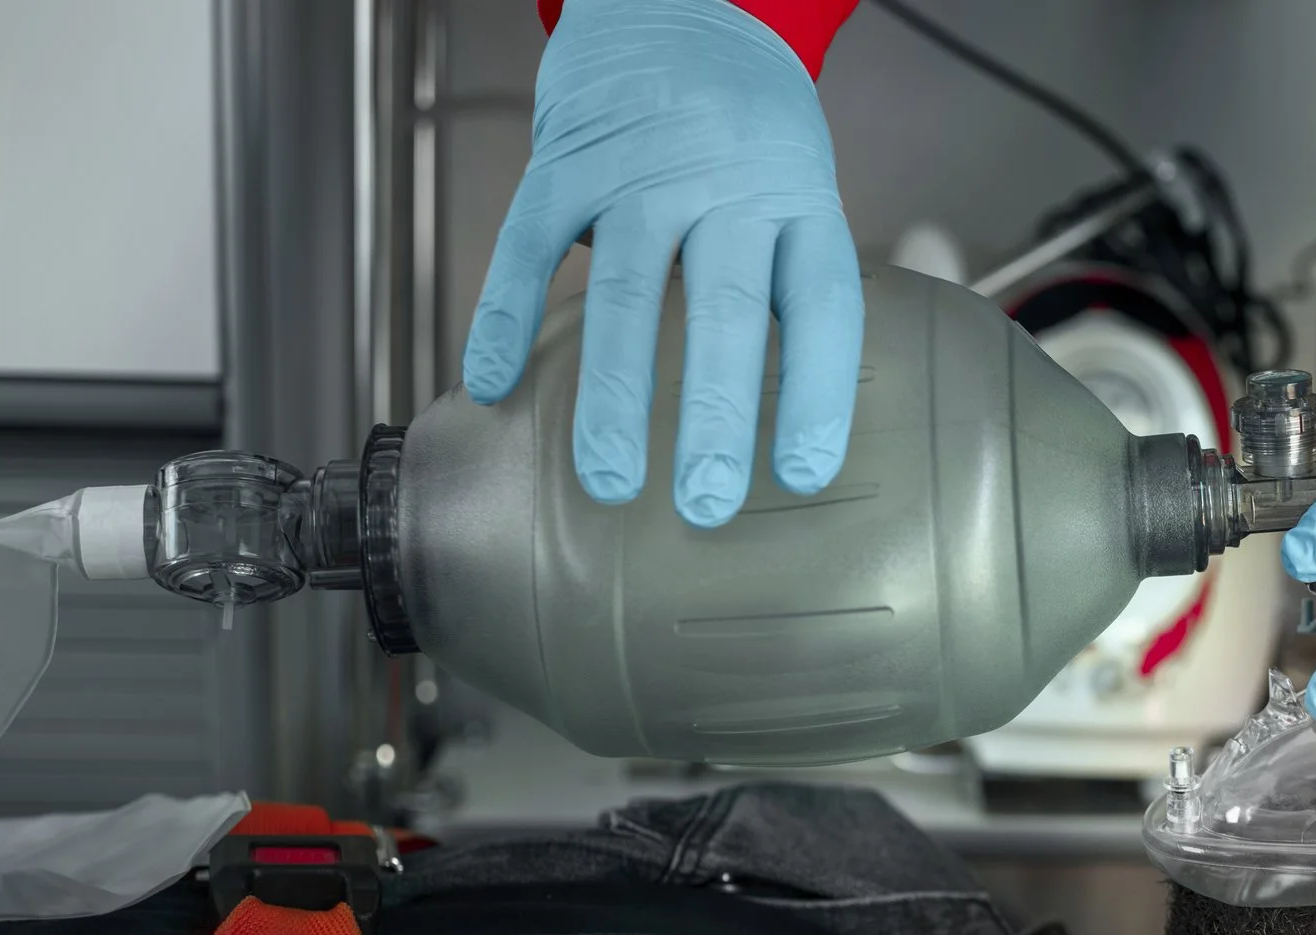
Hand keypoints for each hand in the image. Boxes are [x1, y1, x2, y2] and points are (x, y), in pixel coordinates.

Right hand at [462, 0, 862, 527]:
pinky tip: (494, 385)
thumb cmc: (745, 127)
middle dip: (715, 415)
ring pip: (626, 290)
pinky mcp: (566, 159)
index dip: (817, 393)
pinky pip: (530, 245)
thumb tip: (786, 417)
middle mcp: (725, 183)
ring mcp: (640, 170)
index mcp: (797, 201)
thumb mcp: (796, 191)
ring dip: (614, 394)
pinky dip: (507, 315)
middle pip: (725, 308)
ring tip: (610, 478)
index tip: (805, 475)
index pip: (820, 305)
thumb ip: (785, 283)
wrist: (678, 5)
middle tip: (706, 503)